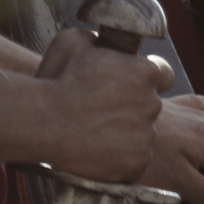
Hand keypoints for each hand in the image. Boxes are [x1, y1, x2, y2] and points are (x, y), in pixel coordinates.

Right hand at [32, 27, 169, 184]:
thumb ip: (96, 39)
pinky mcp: (136, 163)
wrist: (41, 122)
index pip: (163, 74)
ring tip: (90, 131)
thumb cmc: (56, 80)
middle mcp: (152, 104)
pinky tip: (92, 149)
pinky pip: (131, 159)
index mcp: (144, 73)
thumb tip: (101, 42)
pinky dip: (116, 156)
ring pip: (140, 133)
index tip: (129, 83)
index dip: (144, 78)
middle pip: (149, 105)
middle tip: (98, 108)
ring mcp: (146, 136)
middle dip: (129, 106)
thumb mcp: (71, 41)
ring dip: (122, 132)